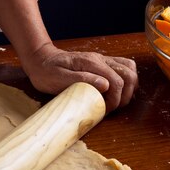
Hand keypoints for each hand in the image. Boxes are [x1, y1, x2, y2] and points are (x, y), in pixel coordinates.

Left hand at [23, 43, 137, 111]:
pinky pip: (122, 68)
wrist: (40, 59)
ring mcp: (102, 60)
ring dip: (129, 87)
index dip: (116, 98)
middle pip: (129, 74)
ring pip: (129, 69)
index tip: (106, 110)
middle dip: (126, 94)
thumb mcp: (58, 78)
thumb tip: (105, 85)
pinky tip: (115, 92)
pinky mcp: (101, 64)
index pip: (117, 80)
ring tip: (116, 101)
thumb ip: (82, 79)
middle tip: (113, 107)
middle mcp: (100, 59)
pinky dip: (125, 81)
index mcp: (91, 63)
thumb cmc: (46, 71)